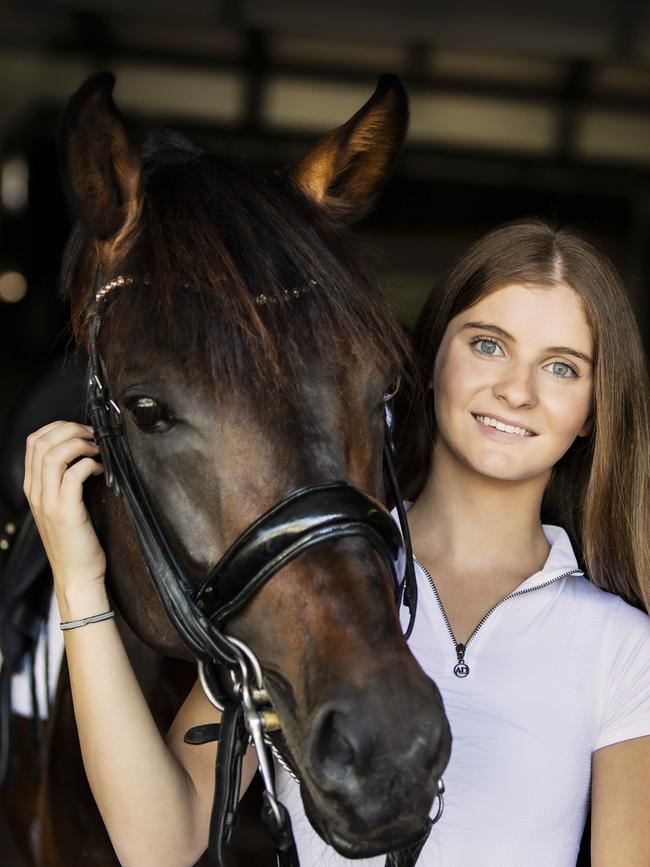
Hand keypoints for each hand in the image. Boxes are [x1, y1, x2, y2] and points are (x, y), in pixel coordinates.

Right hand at [24, 420, 106, 590]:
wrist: (77, 575)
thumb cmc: (77, 540)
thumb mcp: (65, 505)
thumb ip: (66, 480)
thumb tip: (85, 451)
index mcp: (33, 488)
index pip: (34, 441)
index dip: (59, 427)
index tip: (82, 430)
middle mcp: (36, 492)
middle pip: (41, 442)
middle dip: (70, 429)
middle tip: (92, 435)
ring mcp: (48, 502)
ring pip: (53, 455)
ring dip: (79, 443)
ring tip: (96, 449)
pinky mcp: (65, 512)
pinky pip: (74, 475)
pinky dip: (89, 464)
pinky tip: (101, 470)